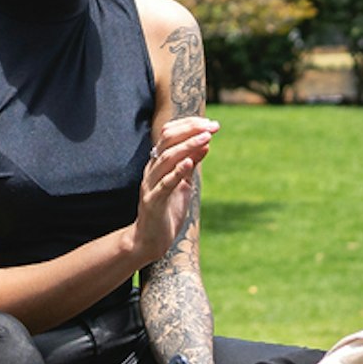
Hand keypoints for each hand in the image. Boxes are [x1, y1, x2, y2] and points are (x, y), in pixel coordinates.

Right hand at [126, 115, 217, 270]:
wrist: (150, 240)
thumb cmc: (167, 210)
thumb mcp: (183, 183)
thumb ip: (191, 164)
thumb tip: (206, 143)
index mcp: (157, 163)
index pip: (168, 134)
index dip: (189, 125)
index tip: (211, 123)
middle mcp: (151, 169)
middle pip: (167, 141)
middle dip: (191, 131)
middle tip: (212, 127)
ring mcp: (150, 185)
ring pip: (167, 158)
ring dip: (188, 146)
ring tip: (206, 138)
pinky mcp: (153, 201)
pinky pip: (164, 183)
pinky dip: (177, 171)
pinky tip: (189, 163)